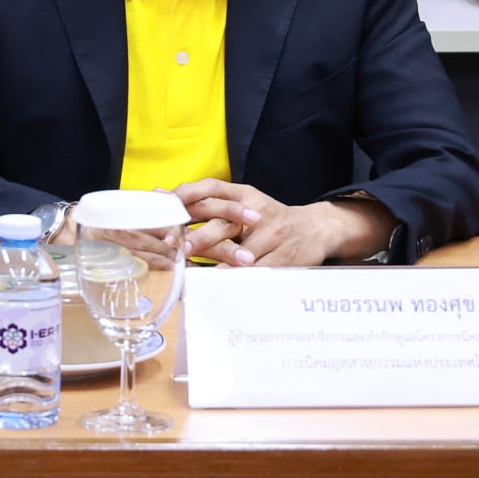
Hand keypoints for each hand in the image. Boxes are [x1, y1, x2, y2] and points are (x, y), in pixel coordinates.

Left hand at [170, 180, 394, 266]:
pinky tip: (220, 289)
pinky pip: (256, 273)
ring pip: (239, 253)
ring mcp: (272, 236)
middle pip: (223, 222)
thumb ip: (209, 203)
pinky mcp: (282, 259)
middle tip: (178, 249)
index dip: (187, 196)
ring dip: (215, 265)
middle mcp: (257, 211)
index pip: (212, 188)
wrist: (315, 229)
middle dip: (199, 238)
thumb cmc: (268, 219)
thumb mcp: (243, 203)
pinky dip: (237, 281)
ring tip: (193, 276)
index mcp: (244, 193)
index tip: (166, 210)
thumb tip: (163, 200)